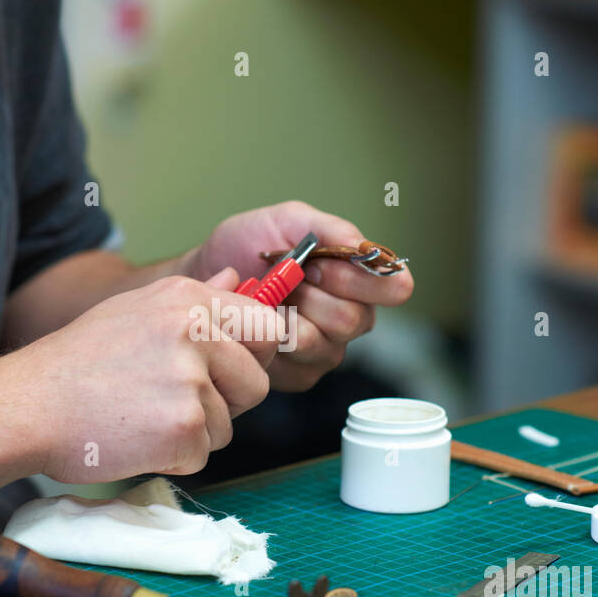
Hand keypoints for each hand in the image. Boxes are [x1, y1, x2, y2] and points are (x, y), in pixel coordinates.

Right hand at [14, 272, 282, 482]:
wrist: (26, 406)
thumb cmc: (77, 362)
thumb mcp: (134, 310)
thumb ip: (194, 299)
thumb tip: (233, 279)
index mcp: (188, 299)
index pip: (266, 327)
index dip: (253, 358)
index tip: (228, 373)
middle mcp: (196, 332)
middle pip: (257, 383)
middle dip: (226, 402)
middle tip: (172, 401)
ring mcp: (192, 380)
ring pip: (228, 424)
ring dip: (193, 432)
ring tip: (142, 417)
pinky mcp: (185, 426)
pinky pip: (203, 453)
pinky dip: (174, 457)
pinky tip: (135, 438)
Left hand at [182, 201, 413, 390]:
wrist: (205, 276)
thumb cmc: (247, 248)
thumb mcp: (288, 221)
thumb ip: (332, 230)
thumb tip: (365, 249)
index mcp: (358, 280)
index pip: (392, 288)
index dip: (358, 278)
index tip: (319, 266)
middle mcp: (351, 317)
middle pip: (354, 320)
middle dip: (312, 297)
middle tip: (285, 280)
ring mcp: (327, 349)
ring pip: (324, 344)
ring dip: (288, 319)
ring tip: (268, 301)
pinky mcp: (301, 375)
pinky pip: (298, 366)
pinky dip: (272, 342)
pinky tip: (259, 326)